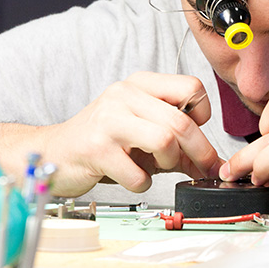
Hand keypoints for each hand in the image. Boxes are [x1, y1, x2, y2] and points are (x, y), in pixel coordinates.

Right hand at [13, 72, 222, 196]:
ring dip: (168, 163)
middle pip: (182, 121)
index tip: (197, 129)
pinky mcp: (97, 149)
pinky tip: (131, 177)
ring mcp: (109, 120)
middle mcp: (124, 94)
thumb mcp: (143, 134)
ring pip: (165, 141)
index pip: (192, 86)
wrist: (53, 153)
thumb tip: (214, 163)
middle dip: (200, 151)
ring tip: (154, 167)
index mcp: (140, 84)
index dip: (203, 113)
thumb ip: (179, 146)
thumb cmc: (103, 142)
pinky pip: (138, 173)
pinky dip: (142, 183)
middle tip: (203, 168)